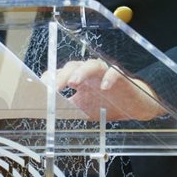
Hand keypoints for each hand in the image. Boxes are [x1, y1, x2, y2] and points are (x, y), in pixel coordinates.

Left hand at [48, 58, 164, 121]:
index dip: (51, 77)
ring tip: (74, 82)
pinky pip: (115, 72)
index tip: (42, 88)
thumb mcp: (84, 109)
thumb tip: (50, 111)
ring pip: (92, 65)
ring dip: (82, 72)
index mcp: (79, 79)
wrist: (135, 106)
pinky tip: (104, 87)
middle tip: (54, 88)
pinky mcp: (121, 78)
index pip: (62, 73)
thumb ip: (69, 107)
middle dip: (62, 76)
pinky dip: (109, 78)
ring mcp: (105, 73)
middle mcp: (90, 73)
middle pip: (74, 66)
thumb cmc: (107, 105)